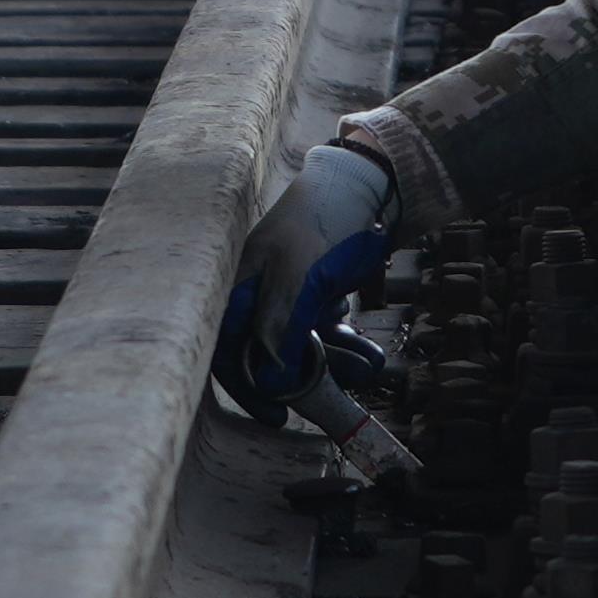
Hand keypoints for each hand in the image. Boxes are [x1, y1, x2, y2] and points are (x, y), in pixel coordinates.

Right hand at [214, 140, 395, 413]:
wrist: (365, 184)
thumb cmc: (323, 221)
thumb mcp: (301, 273)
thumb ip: (281, 323)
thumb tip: (269, 377)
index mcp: (241, 285)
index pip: (229, 347)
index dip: (247, 384)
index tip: (275, 413)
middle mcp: (259, 293)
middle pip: (267, 354)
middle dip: (302, 377)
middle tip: (328, 396)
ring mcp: (288, 294)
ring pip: (302, 345)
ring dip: (333, 362)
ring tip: (367, 366)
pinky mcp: (316, 293)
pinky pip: (325, 331)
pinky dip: (345, 344)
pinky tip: (368, 354)